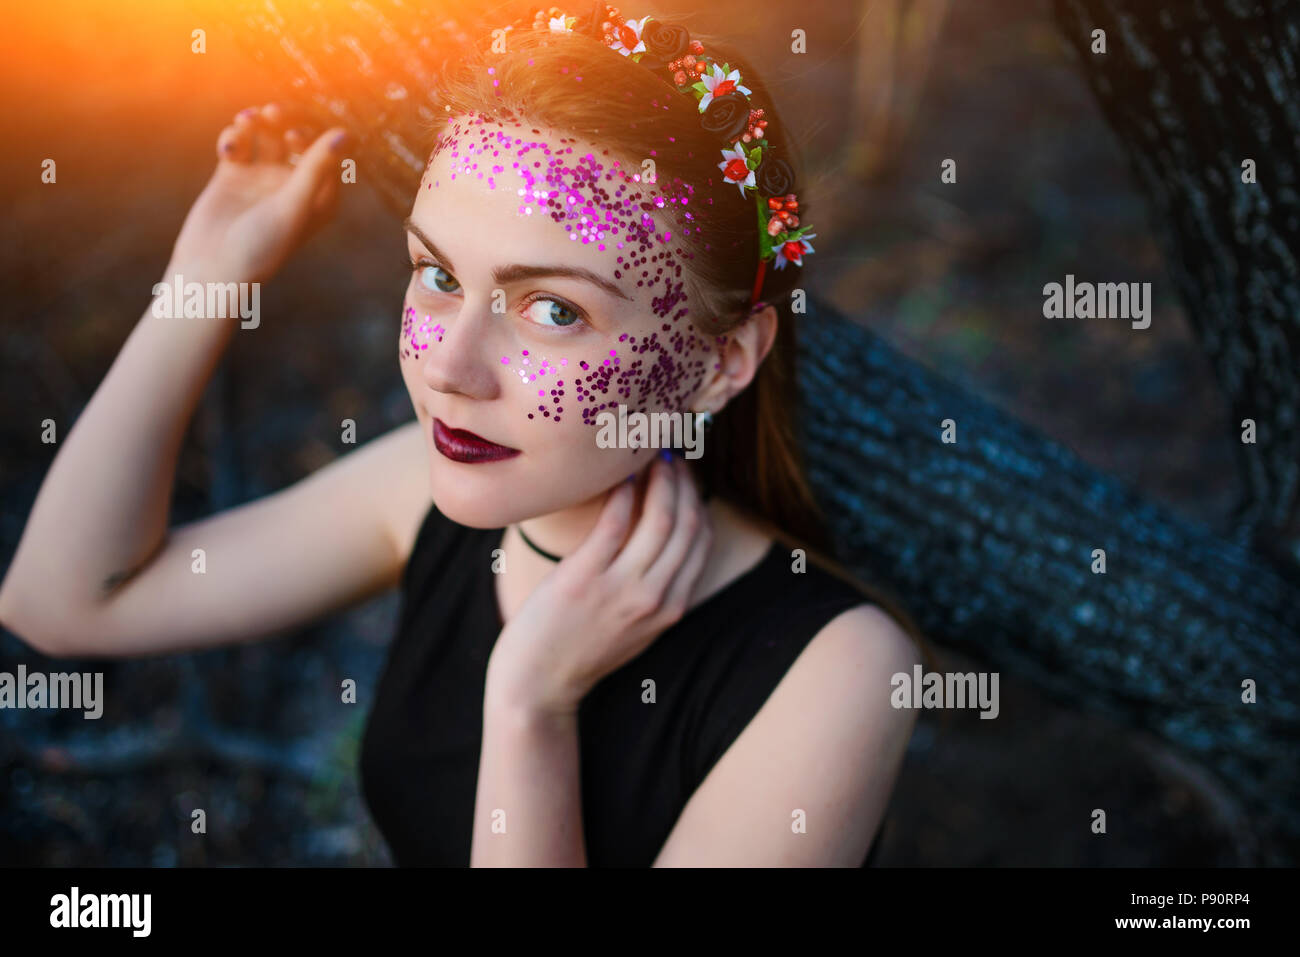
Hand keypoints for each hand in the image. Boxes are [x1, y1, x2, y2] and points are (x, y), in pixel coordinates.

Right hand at [166, 103, 348, 284]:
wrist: (211, 270)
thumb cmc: (260, 247)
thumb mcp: (292, 206)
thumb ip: (316, 168)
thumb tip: (344, 133)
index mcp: (320, 199)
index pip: (329, 156)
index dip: (314, 138)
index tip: (295, 136)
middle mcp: (294, 187)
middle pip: (297, 139)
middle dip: (286, 121)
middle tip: (273, 113)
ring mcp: (263, 179)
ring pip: (267, 135)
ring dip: (259, 122)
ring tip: (248, 119)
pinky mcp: (233, 175)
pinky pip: (239, 143)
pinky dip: (234, 137)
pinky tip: (227, 148)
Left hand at [485, 452, 713, 716]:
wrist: (538, 686)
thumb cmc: (579, 650)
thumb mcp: (634, 627)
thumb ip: (653, 589)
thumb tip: (657, 536)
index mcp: (672, 607)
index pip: (702, 539)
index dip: (698, 498)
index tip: (686, 475)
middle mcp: (655, 596)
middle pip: (687, 522)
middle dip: (684, 480)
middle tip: (671, 453)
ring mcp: (622, 588)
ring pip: (660, 517)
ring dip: (660, 478)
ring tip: (649, 455)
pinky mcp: (585, 577)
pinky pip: (614, 522)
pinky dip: (622, 492)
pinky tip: (617, 475)